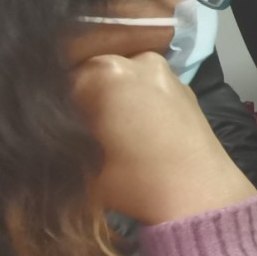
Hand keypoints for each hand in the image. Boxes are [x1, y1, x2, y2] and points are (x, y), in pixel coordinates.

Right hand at [71, 54, 255, 223]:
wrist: (199, 193)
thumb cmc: (135, 180)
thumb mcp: (80, 160)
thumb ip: (64, 134)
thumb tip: (58, 126)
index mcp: (105, 72)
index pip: (62, 78)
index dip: (57, 103)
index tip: (60, 125)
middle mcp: (137, 62)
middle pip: (95, 72)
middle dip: (86, 97)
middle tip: (84, 127)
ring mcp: (165, 71)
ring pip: (123, 77)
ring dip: (112, 96)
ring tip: (112, 130)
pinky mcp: (184, 87)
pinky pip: (148, 86)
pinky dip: (137, 100)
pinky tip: (136, 127)